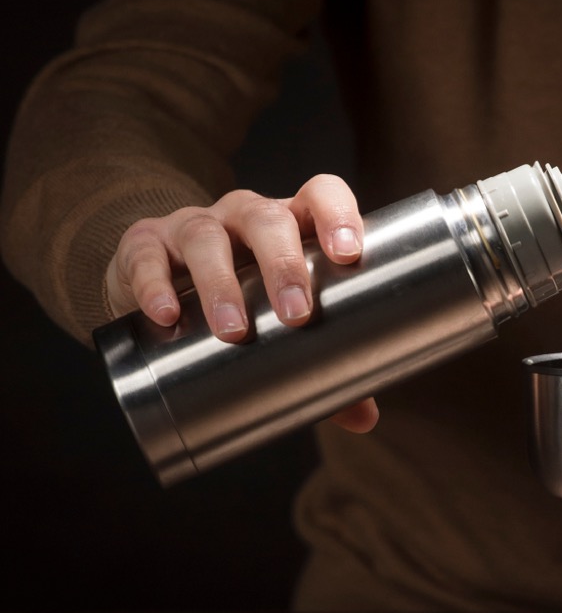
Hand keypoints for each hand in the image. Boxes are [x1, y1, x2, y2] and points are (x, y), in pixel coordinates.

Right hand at [105, 173, 377, 432]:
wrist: (160, 285)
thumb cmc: (243, 298)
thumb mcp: (281, 319)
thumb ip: (325, 360)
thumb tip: (365, 417)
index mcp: (292, 223)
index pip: (320, 195)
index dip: (338, 214)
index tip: (349, 253)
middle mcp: (245, 215)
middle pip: (268, 218)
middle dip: (284, 264)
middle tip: (296, 313)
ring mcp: (194, 225)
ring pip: (209, 239)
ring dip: (222, 284)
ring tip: (233, 331)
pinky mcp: (145, 244)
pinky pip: (147, 257)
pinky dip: (155, 285)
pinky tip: (166, 316)